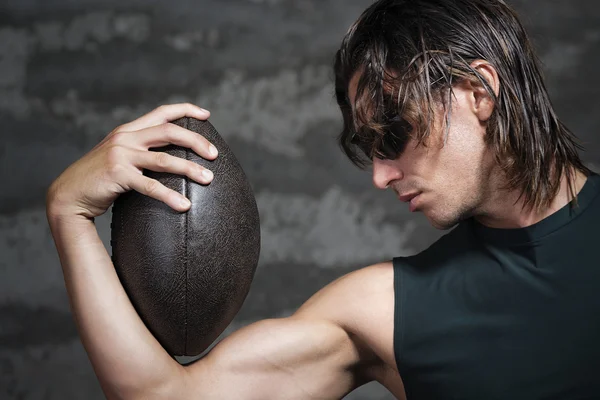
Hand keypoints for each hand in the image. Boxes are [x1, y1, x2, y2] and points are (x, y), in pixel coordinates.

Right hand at [46, 103, 217, 220]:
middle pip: (169, 131)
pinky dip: (170, 196)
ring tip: (209, 179)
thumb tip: (172, 157)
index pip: (161, 112)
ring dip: (190, 169)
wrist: (69, 195)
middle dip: (196, 141)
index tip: (206, 115)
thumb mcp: (119, 156)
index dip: (185, 110)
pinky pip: (150, 186)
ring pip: (165, 160)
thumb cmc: (100, 179)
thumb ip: (141, 151)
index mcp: (128, 130)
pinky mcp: (118, 175)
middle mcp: (125, 138)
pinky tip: (184, 206)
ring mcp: (121, 155)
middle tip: (214, 154)